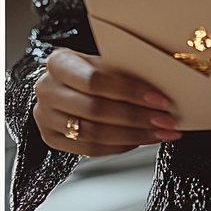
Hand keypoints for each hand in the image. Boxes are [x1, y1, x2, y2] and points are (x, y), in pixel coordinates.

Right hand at [32, 47, 179, 155]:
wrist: (60, 84)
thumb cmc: (84, 71)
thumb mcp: (98, 62)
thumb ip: (121, 74)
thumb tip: (159, 90)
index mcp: (58, 62)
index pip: (95, 80)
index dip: (130, 92)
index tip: (159, 99)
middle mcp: (47, 89)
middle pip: (96, 109)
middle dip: (137, 117)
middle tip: (165, 120)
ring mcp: (45, 116)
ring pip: (94, 133)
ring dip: (133, 135)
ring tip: (158, 133)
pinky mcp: (51, 138)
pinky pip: (90, 148)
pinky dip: (119, 146)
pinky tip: (138, 140)